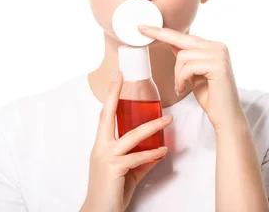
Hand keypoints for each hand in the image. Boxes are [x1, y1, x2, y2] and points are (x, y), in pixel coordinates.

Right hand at [81, 71, 172, 211]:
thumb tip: (157, 153)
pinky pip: (137, 158)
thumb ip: (140, 161)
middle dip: (116, 94)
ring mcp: (106, 157)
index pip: (105, 115)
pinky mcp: (115, 169)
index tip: (116, 77)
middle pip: (108, 115)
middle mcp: (101, 147)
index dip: (111, 95)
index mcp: (101, 145)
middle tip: (124, 77)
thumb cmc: (110, 191)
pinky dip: (152, 154)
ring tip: (168, 121)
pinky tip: (163, 152)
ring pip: (131, 136)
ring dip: (152, 127)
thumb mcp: (125, 172)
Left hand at [138, 25, 242, 130]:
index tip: (144, 27)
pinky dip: (181, 80)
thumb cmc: (210, 97)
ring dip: (177, 75)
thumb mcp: (193, 73)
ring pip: (182, 56)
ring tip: (181, 87)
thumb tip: (172, 42)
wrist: (226, 116)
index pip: (184, 36)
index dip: (163, 31)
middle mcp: (218, 46)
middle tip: (141, 29)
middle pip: (182, 39)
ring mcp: (219, 54)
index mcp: (213, 46)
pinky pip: (188, 67)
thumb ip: (186, 57)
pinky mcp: (218, 65)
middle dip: (159, 34)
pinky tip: (184, 89)